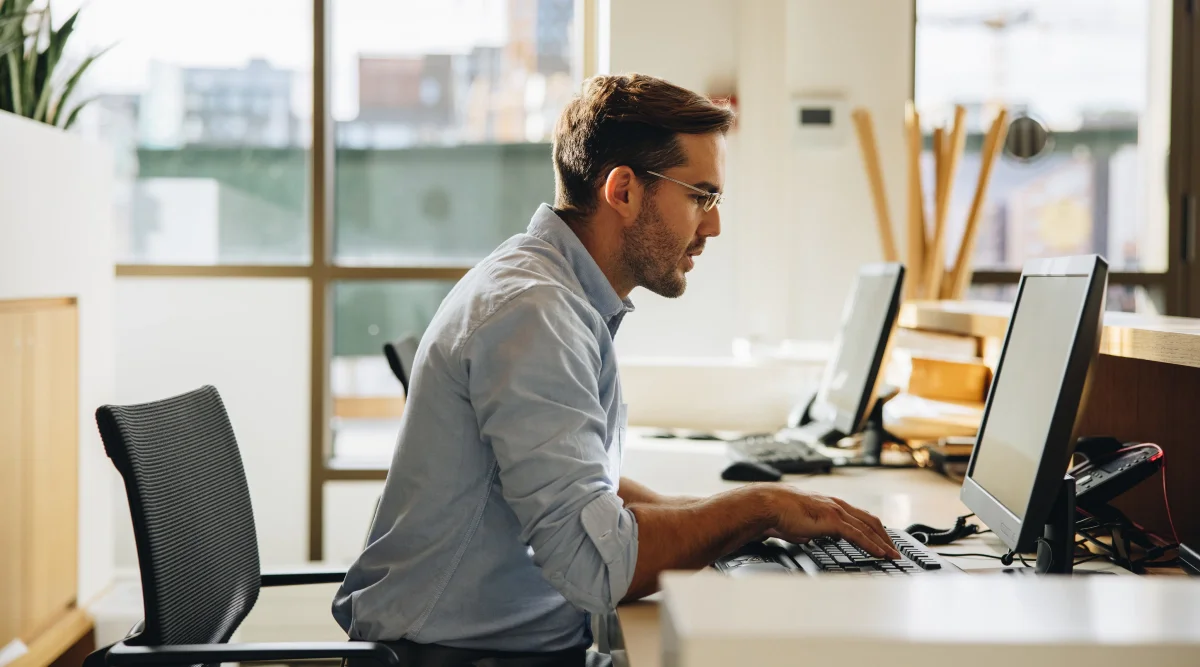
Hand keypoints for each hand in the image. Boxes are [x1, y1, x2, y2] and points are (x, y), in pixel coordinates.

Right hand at [761, 486, 900, 558]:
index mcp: (831, 505)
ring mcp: (837, 511)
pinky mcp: (833, 520)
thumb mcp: (801, 525)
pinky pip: (858, 535)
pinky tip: (880, 554)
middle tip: (895, 551)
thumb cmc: (779, 514)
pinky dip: (872, 545)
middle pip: (871, 521)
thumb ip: (811, 531)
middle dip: (885, 537)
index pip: (860, 517)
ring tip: (893, 556)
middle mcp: (838, 506)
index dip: (874, 530)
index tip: (883, 542)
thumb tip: (810, 538)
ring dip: (883, 543)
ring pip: (869, 528)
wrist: (769, 506)